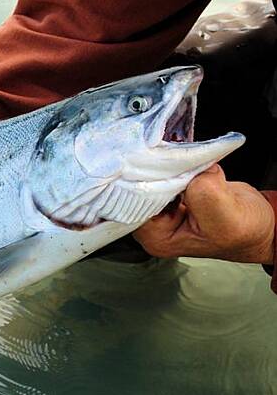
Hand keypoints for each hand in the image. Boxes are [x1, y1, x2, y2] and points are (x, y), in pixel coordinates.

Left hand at [133, 164, 275, 264]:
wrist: (260, 224)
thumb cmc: (244, 231)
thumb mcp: (224, 215)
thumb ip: (203, 193)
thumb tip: (192, 169)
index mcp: (157, 238)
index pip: (135, 205)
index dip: (146, 182)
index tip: (160, 164)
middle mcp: (153, 224)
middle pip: (140, 190)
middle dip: (158, 170)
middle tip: (172, 156)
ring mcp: (162, 207)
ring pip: (153, 177)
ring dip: (170, 165)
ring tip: (185, 159)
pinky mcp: (174, 191)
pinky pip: (168, 171)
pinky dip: (180, 163)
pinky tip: (192, 161)